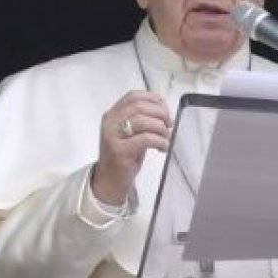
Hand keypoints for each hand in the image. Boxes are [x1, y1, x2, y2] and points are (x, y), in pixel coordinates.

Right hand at [91, 91, 170, 205]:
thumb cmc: (122, 157)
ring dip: (160, 128)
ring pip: (143, 120)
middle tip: (169, 124)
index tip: (164, 108)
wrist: (109, 181)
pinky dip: (159, 141)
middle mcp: (110, 123)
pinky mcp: (120, 151)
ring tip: (165, 137)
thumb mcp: (131, 134)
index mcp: (112, 115)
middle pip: (140, 106)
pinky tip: (162, 147)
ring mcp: (113, 136)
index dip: (152, 98)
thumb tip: (164, 113)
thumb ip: (142, 121)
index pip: (133, 96)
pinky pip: (145, 139)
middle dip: (160, 113)